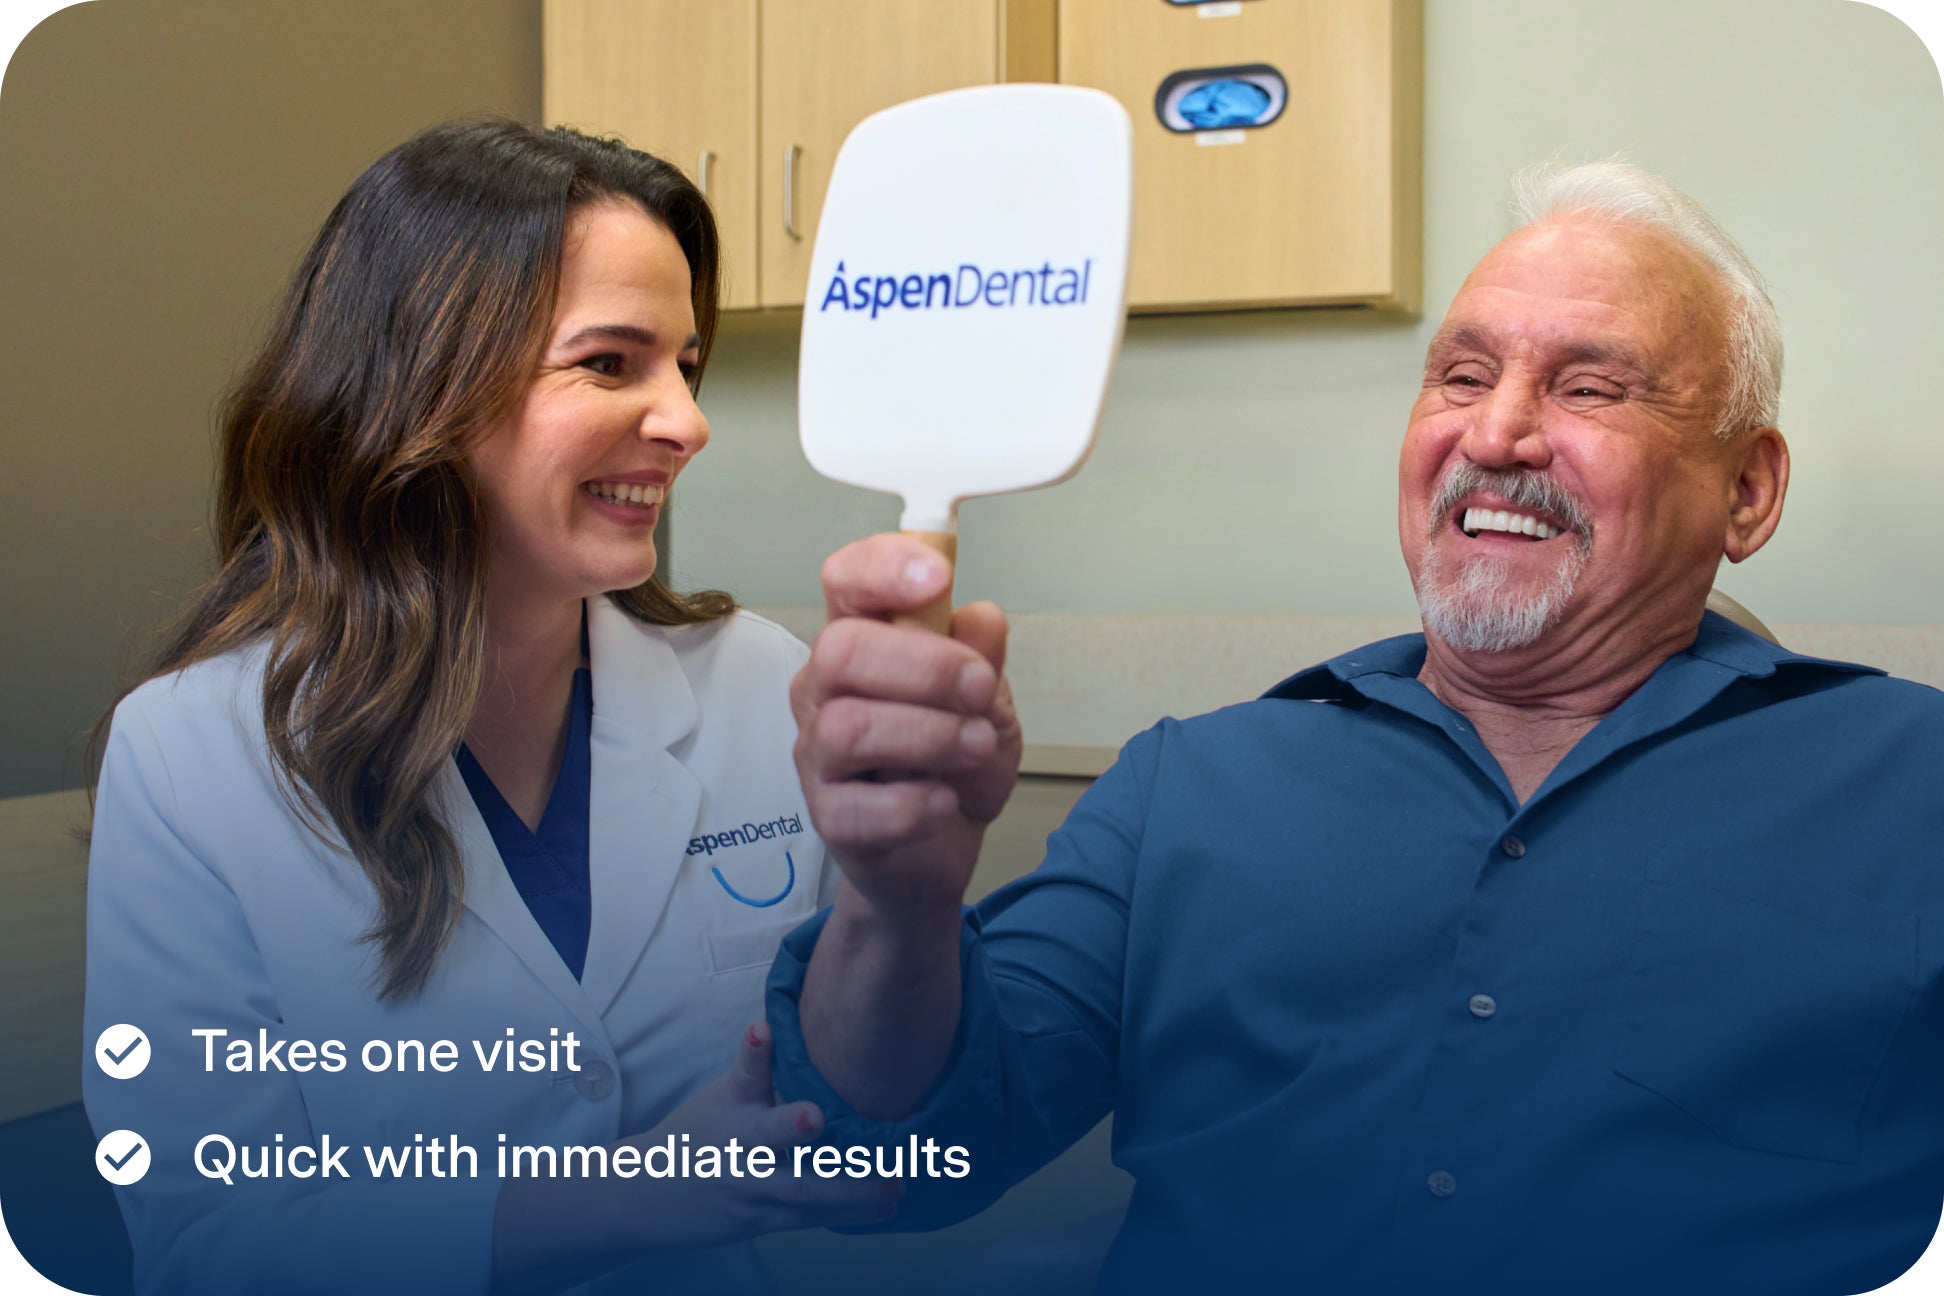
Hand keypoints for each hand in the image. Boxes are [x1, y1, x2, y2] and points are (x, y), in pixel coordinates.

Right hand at [491, 1023, 897, 1293]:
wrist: (647, 1195)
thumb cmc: (701, 1131)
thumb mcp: (724, 1094)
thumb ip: (760, 1066)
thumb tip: (789, 1018)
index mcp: (732, 1105)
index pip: (744, 1071)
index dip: (754, 1050)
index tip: (762, 1030)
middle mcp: (740, 1148)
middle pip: (771, 1140)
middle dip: (802, 1137)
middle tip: (835, 1130)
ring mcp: (749, 1191)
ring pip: (803, 1193)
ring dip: (852, 1193)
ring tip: (896, 1186)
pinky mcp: (759, 1221)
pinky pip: (808, 1219)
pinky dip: (846, 1215)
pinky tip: (883, 1210)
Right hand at [791, 534, 1022, 919]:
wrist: (946, 843)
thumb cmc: (955, 758)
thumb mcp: (986, 700)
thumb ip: (981, 658)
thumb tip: (981, 618)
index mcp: (862, 638)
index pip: (845, 580)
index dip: (883, 568)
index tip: (937, 577)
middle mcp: (826, 688)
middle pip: (841, 651)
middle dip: (925, 666)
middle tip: (978, 689)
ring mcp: (819, 753)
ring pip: (849, 728)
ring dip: (930, 735)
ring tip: (976, 748)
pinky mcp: (829, 817)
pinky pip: (857, 808)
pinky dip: (915, 804)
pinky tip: (945, 801)